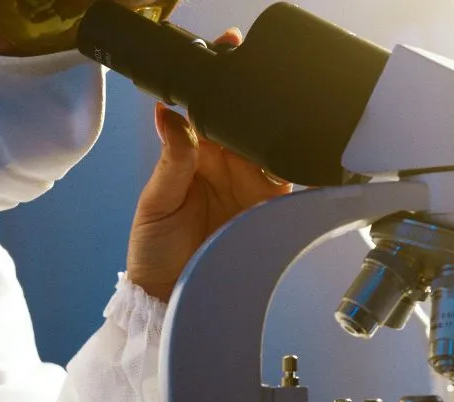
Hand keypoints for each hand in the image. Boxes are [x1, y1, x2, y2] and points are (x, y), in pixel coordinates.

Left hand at [126, 28, 293, 301]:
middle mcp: (225, 164)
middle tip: (265, 80)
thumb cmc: (153, 250)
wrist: (170, 296)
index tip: (230, 52)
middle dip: (256, 98)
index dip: (220, 81)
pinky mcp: (269, 207)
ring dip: (277, 128)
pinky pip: (289, 180)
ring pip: (271, 144)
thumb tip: (168, 114)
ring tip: (283, 113)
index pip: (209, 108)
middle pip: (247, 121)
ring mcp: (249, 184)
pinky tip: (300, 152)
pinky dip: (298, 166)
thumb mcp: (155, 204)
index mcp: (195, 154)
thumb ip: (170, 160)